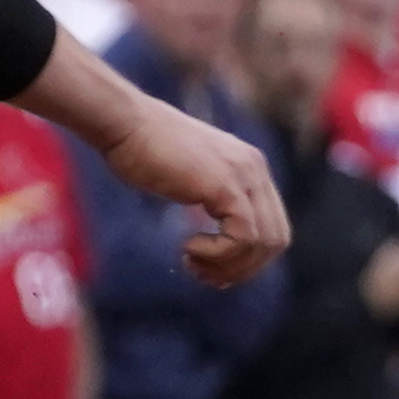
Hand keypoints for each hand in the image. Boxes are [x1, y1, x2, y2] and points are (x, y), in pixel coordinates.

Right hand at [101, 91, 288, 286]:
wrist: (122, 123)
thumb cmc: (142, 150)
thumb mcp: (192, 178)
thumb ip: (214, 202)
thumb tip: (222, 244)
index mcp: (251, 166)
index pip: (273, 227)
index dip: (249, 258)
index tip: (215, 269)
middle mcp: (255, 168)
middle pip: (276, 239)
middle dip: (243, 268)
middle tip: (205, 275)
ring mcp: (244, 175)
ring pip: (262, 243)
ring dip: (228, 265)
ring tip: (193, 264)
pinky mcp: (226, 185)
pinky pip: (242, 238)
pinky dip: (218, 254)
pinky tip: (188, 248)